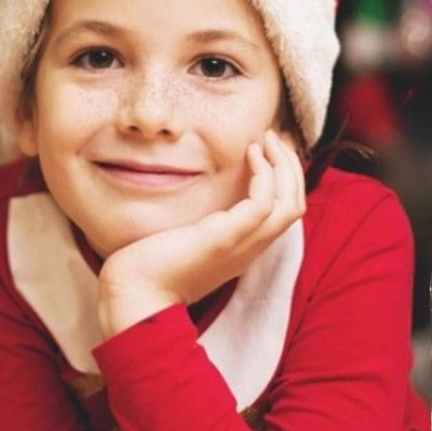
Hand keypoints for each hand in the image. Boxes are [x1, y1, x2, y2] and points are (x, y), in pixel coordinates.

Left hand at [97, 130, 304, 337]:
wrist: (136, 294)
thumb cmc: (153, 266)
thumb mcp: (191, 239)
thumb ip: (206, 222)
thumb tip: (204, 199)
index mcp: (247, 248)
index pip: (286, 212)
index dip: (287, 178)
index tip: (271, 150)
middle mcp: (251, 248)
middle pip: (295, 205)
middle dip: (292, 166)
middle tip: (275, 137)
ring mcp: (241, 244)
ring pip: (289, 204)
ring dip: (284, 166)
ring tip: (267, 139)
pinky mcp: (224, 238)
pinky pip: (262, 203)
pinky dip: (264, 174)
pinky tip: (250, 154)